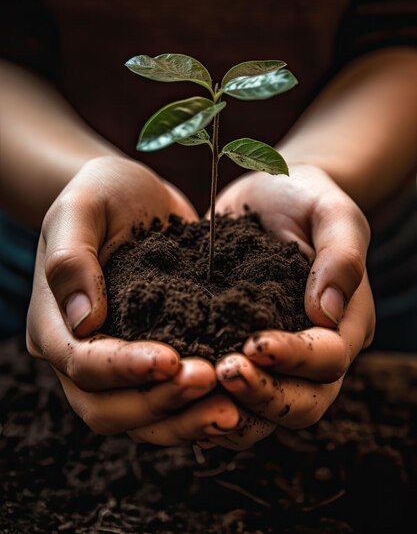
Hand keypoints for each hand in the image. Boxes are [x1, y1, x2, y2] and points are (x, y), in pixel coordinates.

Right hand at [27, 156, 239, 443]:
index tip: (171, 359)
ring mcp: (118, 364)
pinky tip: (236, 401)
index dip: (124, 369)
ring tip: (232, 408)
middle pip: (108, 409)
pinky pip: (169, 402)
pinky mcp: (152, 360)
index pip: (82, 365)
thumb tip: (84, 320)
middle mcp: (81, 356)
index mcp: (54, 324)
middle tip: (211, 382)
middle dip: (159, 403)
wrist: (131, 197)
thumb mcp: (80, 208)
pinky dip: (197, 409)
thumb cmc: (100, 194)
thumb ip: (72, 258)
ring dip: (184, 419)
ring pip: (141, 419)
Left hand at [204, 164, 374, 449]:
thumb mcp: (333, 214)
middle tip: (222, 372)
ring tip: (193, 385)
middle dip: (262, 395)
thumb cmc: (307, 201)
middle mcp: (312, 355)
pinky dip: (202, 402)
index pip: (329, 361)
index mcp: (344, 325)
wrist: (269, 199)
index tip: (256, 343)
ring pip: (262, 414)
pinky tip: (172, 387)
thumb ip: (341, 256)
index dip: (295, 359)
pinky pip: (225, 397)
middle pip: (300, 404)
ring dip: (229, 409)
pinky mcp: (235, 352)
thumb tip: (327, 312)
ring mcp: (274, 362)